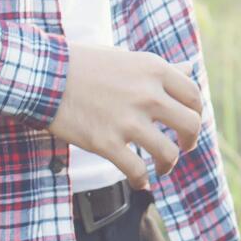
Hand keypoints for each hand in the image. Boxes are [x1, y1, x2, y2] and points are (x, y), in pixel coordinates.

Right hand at [47, 44, 209, 190]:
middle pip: (190, 124)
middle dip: (190, 140)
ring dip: (168, 165)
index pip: (193, 95)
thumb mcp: (128, 59)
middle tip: (183, 146)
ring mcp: (128, 120)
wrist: (44, 76)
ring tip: (161, 167)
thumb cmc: (84, 65)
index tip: (189, 123)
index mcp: (154, 70)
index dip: (196, 113)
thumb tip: (188, 68)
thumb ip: (160, 68)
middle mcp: (147, 94)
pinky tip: (139, 181)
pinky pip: (137, 171)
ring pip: (168, 153)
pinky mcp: (106, 143)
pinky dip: (141, 180)